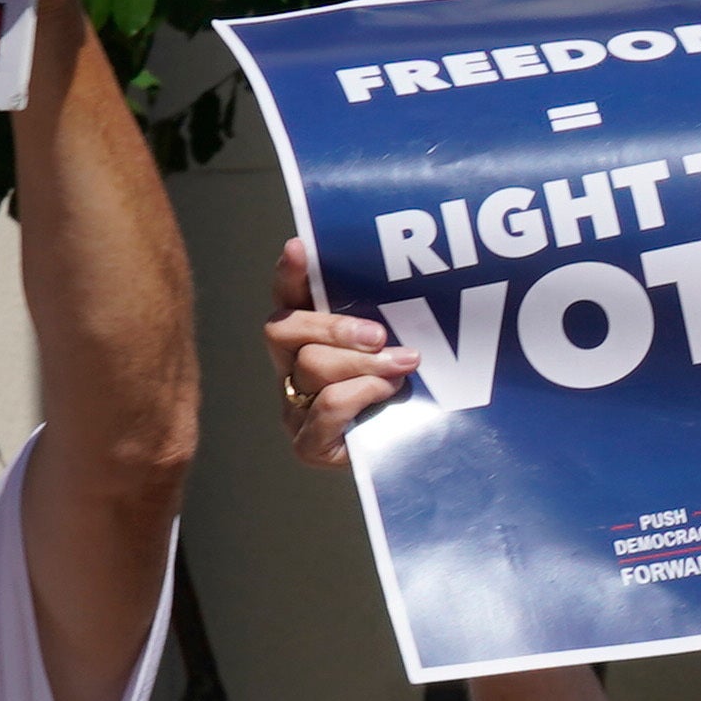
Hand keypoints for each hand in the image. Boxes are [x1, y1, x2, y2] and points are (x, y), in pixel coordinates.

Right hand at [267, 238, 413, 467]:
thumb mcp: (395, 346)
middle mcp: (290, 368)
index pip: (286, 297)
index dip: (289, 273)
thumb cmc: (404, 391)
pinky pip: (327, 408)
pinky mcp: (308, 443)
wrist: (415, 452)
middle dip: (335, 328)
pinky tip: (388, 392)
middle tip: (379, 335)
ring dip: (363, 364)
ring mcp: (294, 406)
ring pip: (311, 367)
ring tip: (402, 366)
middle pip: (285, 330)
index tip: (300, 248)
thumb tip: (406, 283)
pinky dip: (361, 395)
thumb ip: (384, 318)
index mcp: (306, 336)